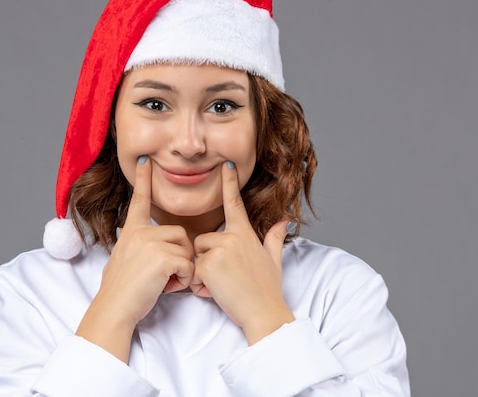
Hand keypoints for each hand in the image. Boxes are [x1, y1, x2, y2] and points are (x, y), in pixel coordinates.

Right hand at [76, 156, 193, 360]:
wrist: (114, 308)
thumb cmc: (121, 290)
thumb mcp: (124, 259)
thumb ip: (139, 247)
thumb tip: (152, 250)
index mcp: (131, 231)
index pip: (140, 200)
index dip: (143, 179)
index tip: (146, 159)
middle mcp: (140, 232)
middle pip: (180, 235)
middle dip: (181, 256)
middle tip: (165, 276)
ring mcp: (150, 243)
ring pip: (187, 250)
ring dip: (183, 269)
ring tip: (165, 282)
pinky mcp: (162, 257)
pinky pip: (189, 265)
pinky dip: (185, 280)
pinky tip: (168, 287)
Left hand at [190, 161, 294, 344]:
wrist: (264, 313)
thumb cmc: (267, 289)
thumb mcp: (274, 260)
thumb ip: (274, 238)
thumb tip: (284, 221)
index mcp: (246, 234)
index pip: (235, 203)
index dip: (230, 182)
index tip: (226, 164)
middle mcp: (233, 237)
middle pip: (203, 240)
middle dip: (206, 259)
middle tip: (224, 278)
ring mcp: (221, 249)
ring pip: (196, 255)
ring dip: (202, 272)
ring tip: (221, 286)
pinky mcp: (209, 264)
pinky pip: (193, 270)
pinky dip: (199, 285)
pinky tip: (214, 292)